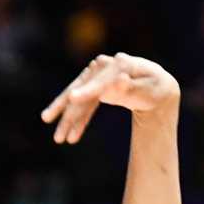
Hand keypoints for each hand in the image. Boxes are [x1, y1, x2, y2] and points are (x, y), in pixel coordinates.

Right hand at [41, 51, 179, 144]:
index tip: (72, 99)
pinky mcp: (94, 87)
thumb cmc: (154, 88)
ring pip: (77, 98)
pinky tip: (72, 137)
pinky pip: (84, 105)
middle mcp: (103, 67)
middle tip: (47, 119)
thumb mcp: (148, 89)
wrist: (156, 87)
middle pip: (80, 87)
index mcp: (119, 65)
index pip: (100, 81)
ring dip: (68, 118)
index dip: (86, 91)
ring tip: (58, 139)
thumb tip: (119, 81)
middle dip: (66, 107)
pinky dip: (78, 120)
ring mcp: (97, 76)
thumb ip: (132, 87)